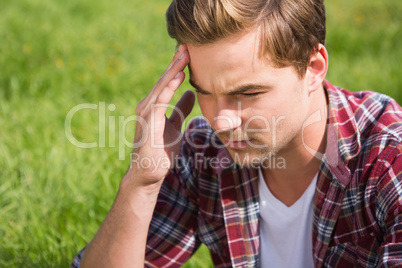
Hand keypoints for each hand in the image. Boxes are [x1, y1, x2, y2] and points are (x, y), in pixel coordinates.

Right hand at [125, 45, 194, 186]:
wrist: (149, 172)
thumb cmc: (161, 151)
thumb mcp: (175, 126)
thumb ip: (180, 110)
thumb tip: (190, 93)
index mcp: (154, 105)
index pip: (167, 82)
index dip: (178, 66)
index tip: (189, 52)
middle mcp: (147, 105)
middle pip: (164, 79)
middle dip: (176, 62)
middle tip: (187, 44)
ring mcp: (145, 112)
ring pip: (162, 86)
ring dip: (173, 70)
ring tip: (185, 54)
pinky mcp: (148, 121)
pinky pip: (160, 101)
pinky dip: (169, 87)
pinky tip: (179, 76)